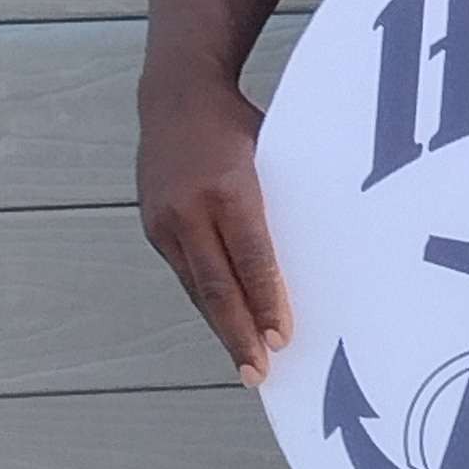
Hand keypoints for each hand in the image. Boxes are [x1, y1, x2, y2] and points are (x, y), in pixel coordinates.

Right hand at [138, 74, 292, 382]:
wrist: (176, 95)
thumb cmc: (239, 124)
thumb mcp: (272, 152)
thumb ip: (283, 201)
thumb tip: (315, 256)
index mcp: (229, 186)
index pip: (252, 256)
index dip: (266, 301)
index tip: (281, 338)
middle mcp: (190, 207)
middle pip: (217, 284)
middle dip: (239, 333)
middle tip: (259, 373)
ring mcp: (165, 218)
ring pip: (196, 287)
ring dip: (221, 326)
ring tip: (244, 362)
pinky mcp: (153, 226)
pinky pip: (185, 273)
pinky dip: (207, 301)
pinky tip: (226, 323)